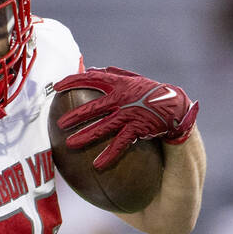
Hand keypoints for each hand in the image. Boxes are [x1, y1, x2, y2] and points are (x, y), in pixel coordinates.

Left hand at [53, 67, 198, 170]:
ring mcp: (130, 114)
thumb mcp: (134, 79)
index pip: (93, 79)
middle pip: (94, 107)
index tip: (56, 86)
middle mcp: (122, 99)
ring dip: (86, 136)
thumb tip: (93, 69)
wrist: (176, 106)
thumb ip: (114, 74)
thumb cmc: (151, 92)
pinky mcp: (138, 128)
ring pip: (104, 126)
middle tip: (59, 124)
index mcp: (120, 84)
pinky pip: (120, 143)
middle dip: (75, 115)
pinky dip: (109, 154)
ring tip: (70, 144)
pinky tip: (97, 164)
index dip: (73, 81)